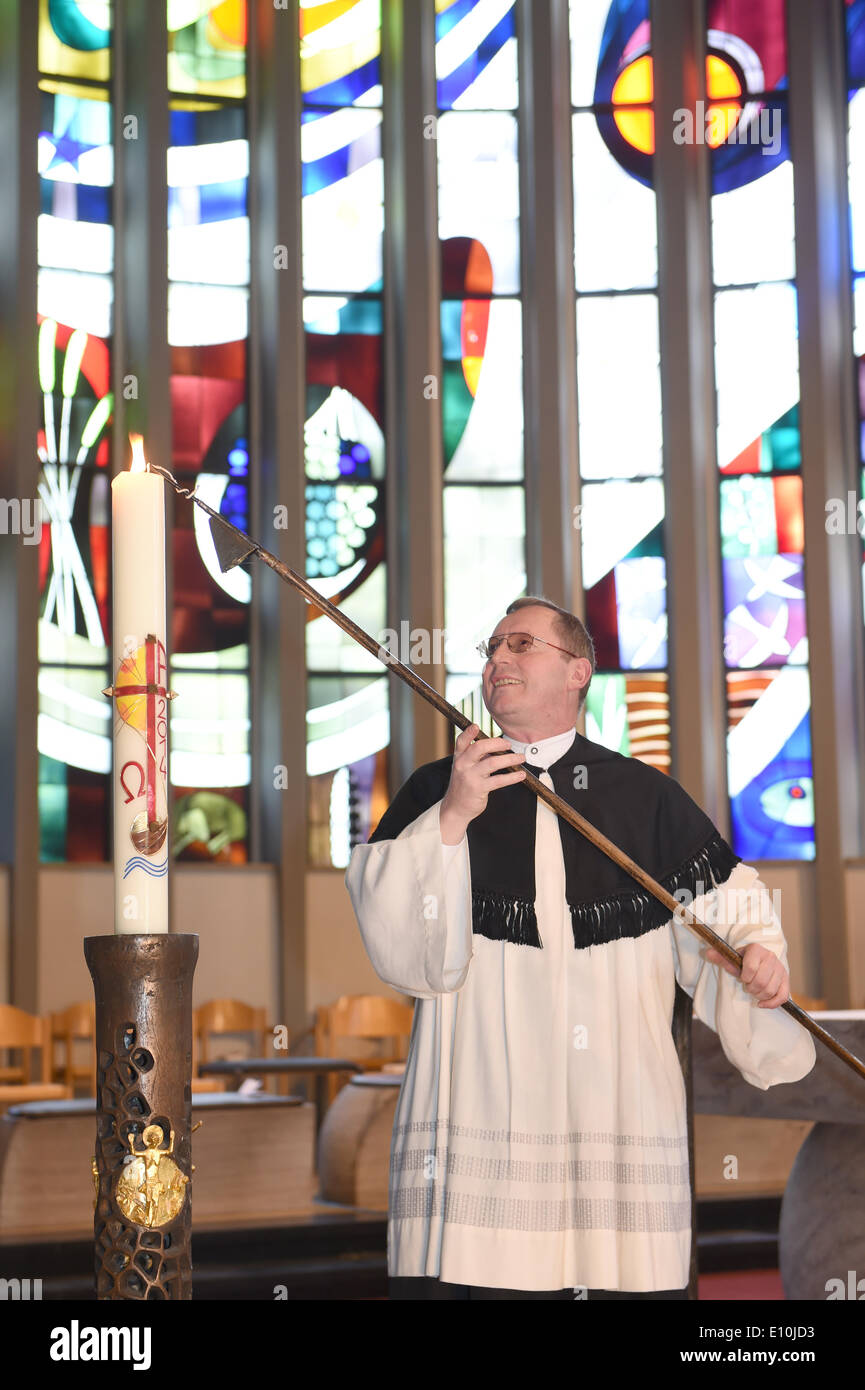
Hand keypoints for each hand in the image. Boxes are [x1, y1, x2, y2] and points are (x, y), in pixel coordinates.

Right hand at [439, 724, 525, 843]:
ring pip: (492, 763)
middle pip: (479, 748)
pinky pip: (499, 780)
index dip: (468, 733)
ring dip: (510, 759)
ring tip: (521, 758)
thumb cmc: (464, 785)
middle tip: (509, 744)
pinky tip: (521, 775)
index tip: (476, 726)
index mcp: (459, 757)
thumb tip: (497, 746)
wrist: (455, 808)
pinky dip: (512, 777)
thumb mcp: (464, 768)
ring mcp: (470, 777)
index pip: (461, 741)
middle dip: (497, 743)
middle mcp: (463, 765)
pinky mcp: (479, 789)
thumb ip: (477, 756)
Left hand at [702, 942, 789, 1007]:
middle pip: (761, 981)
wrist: (761, 959)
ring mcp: (780, 969)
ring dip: (759, 995)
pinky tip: (762, 1003)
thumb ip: (721, 958)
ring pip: (770, 990)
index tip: (743, 977)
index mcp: (756, 950)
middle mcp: (770, 957)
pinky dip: (771, 1003)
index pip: (750, 969)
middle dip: (751, 988)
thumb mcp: (733, 958)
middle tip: (748, 986)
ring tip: (755, 990)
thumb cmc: (744, 961)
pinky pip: (782, 996)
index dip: (744, 977)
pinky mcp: (786, 980)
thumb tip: (708, 953)